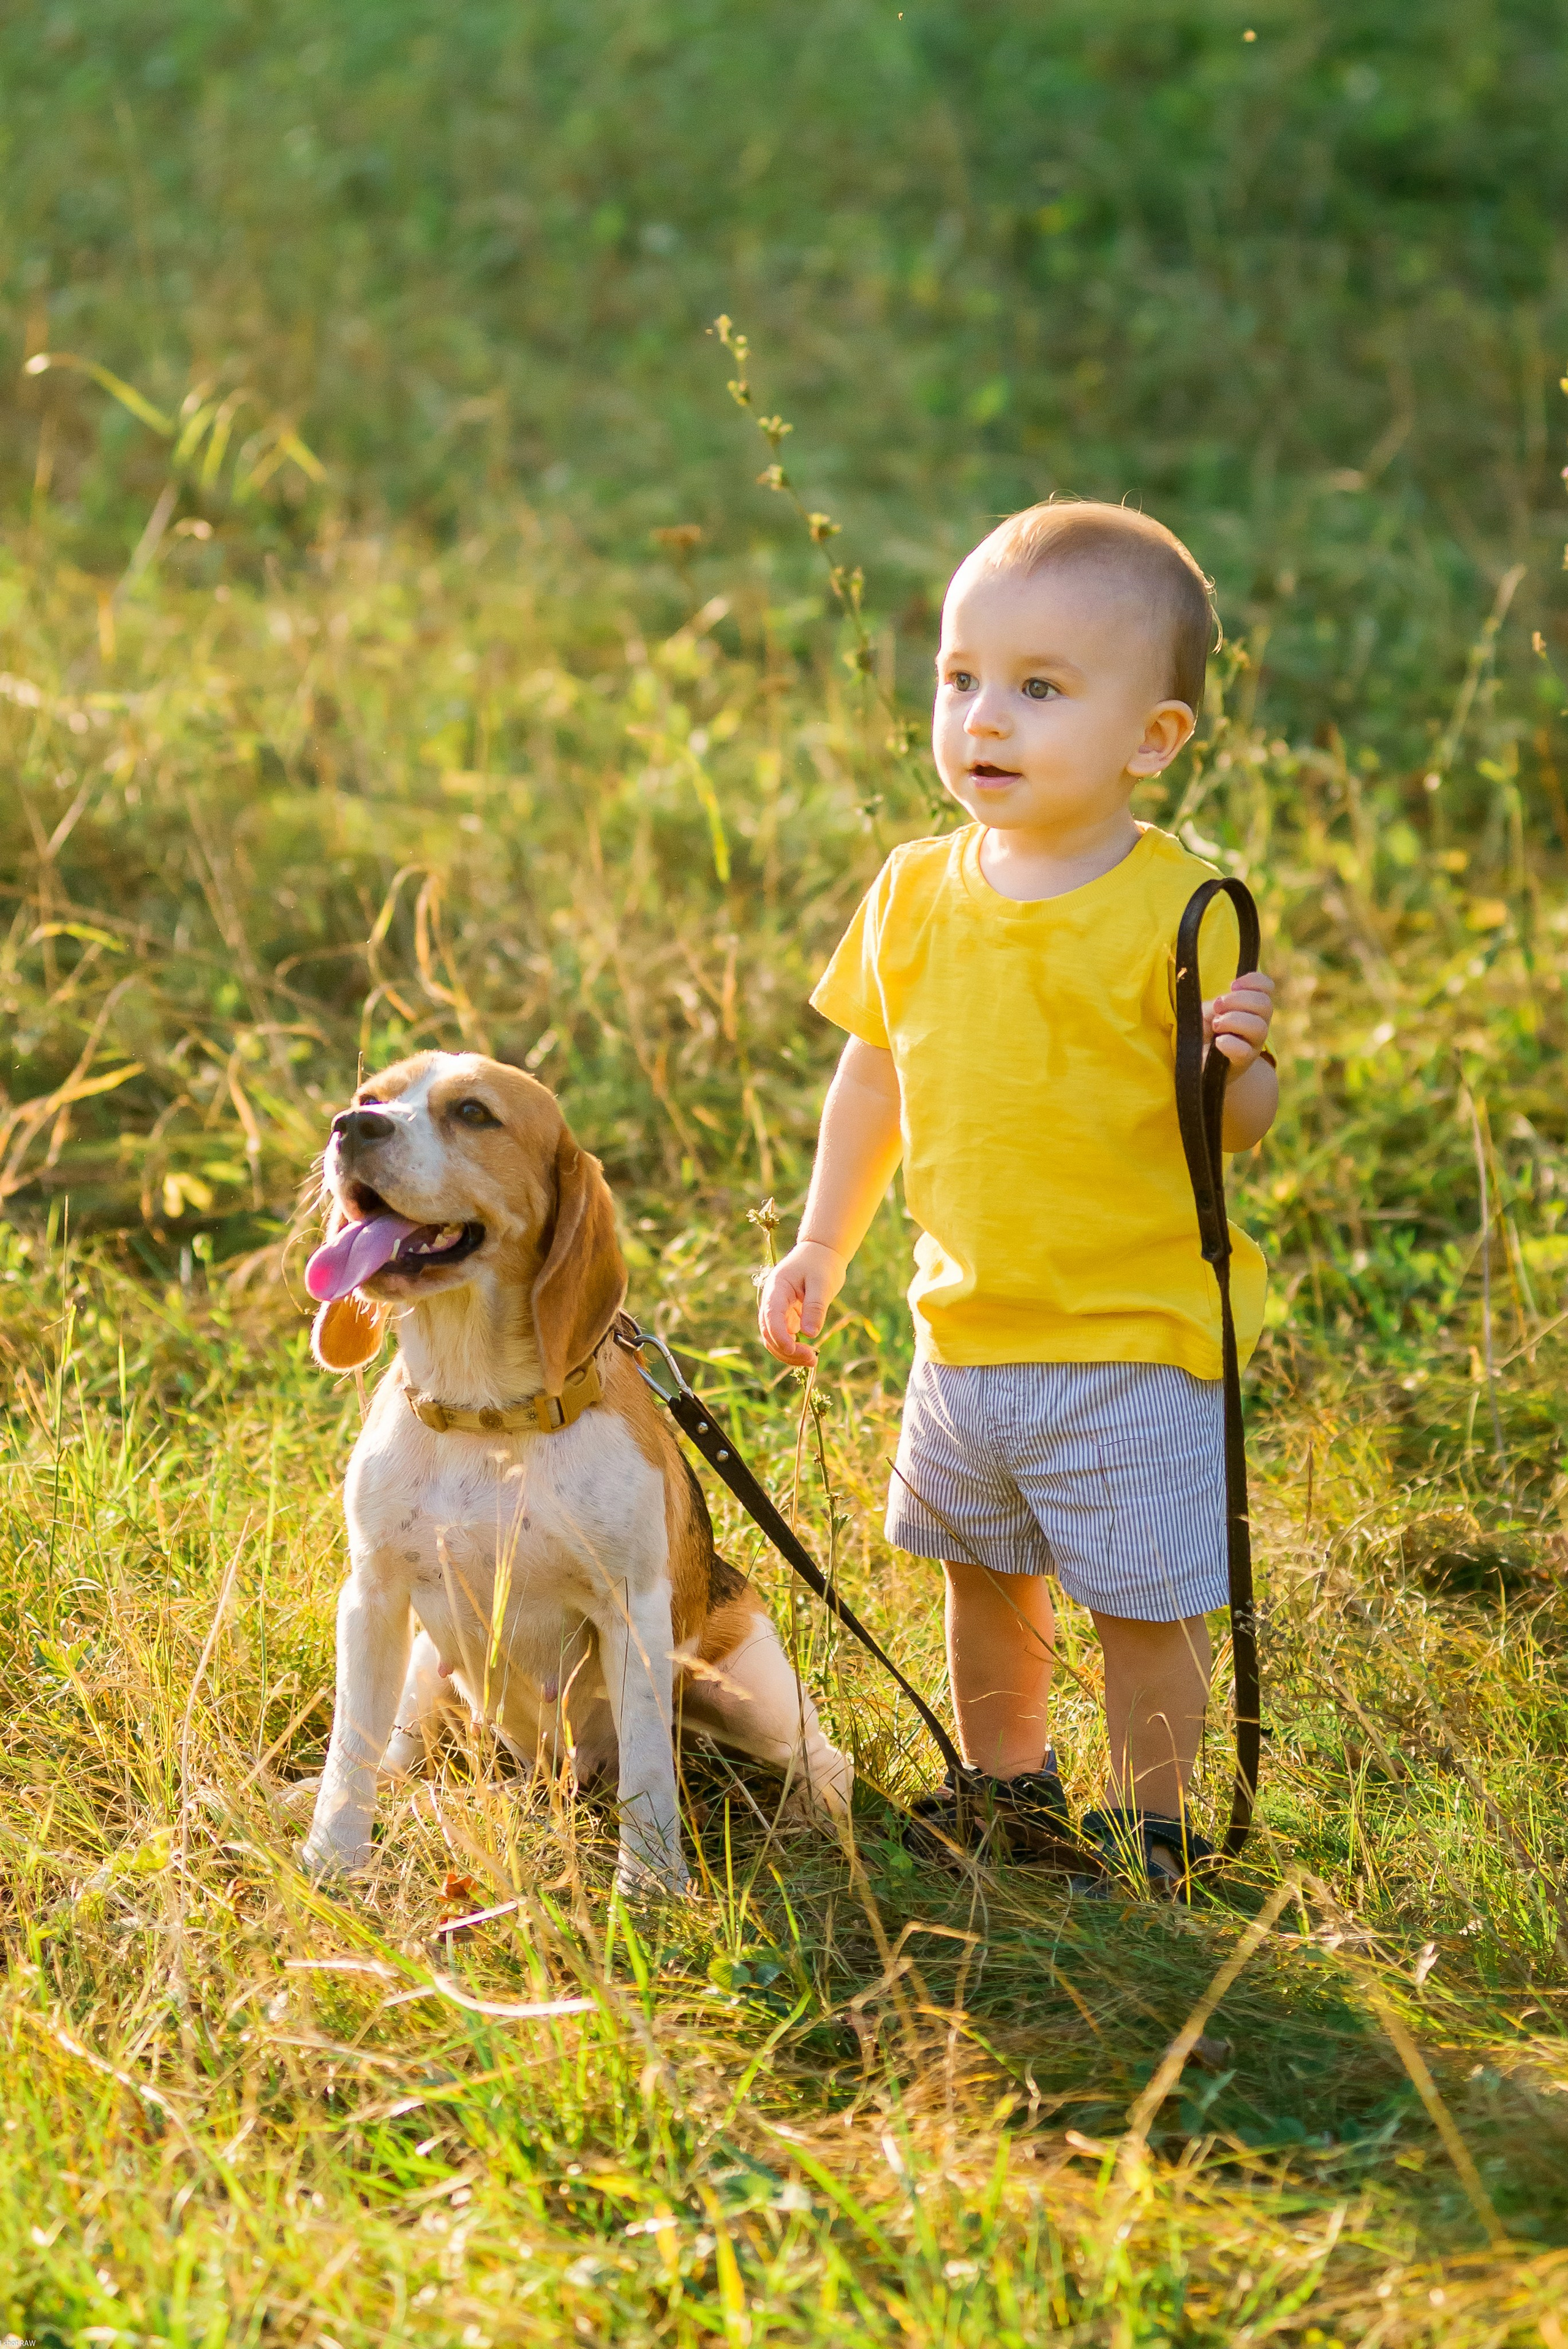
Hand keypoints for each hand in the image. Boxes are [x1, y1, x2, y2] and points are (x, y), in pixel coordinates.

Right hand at [757, 1239, 847, 1366]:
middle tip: (812, 1359)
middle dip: (786, 1350)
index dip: (779, 1335)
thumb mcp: (822, 1283)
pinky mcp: (787, 1316)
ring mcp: (778, 1310)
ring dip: (789, 1353)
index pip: (771, 1315)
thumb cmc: (822, 1263)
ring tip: (813, 1360)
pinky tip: (809, 1354)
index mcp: (777, 1287)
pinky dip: (794, 1348)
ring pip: (775, 1339)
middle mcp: (772, 1301)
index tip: (793, 1349)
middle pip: (769, 1332)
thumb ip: (815, 1307)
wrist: (821, 1252)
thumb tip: (810, 1334)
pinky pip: (785, 1336)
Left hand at [1203, 970, 1275, 1076]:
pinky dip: (1231, 1044)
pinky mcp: (1243, 1063)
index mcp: (1252, 1007)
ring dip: (1234, 1020)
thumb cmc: (1204, 1034)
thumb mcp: (1207, 1013)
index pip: (1266, 988)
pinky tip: (1218, 1042)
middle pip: (1264, 1005)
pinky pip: (1245, 1051)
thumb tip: (1220, 1003)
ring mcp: (1253, 1044)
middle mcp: (1258, 1024)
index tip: (1232, 985)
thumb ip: (1216, 1005)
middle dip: (1238, 1000)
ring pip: (1259, 1027)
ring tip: (1215, 1025)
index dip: (1254, 981)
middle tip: (1217, 1006)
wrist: (1199, 1065)